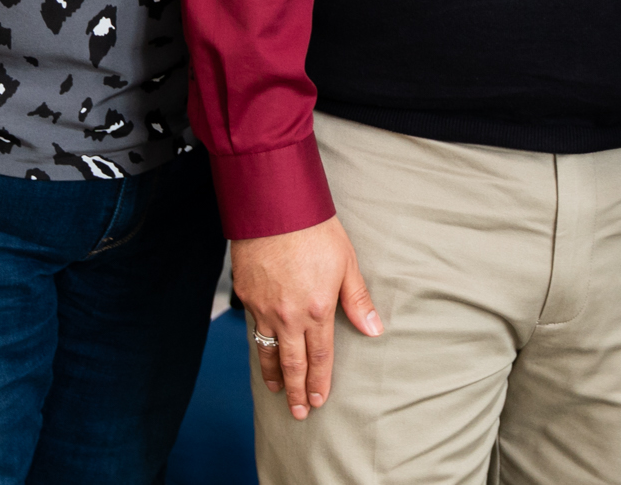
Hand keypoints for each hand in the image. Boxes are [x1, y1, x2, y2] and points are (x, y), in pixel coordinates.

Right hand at [232, 217, 382, 419]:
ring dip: (274, 376)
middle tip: (299, 413)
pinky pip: (253, 328)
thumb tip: (374, 330)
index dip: (320, 383)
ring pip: (267, 352)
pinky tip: (262, 352)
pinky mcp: (246, 296)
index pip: (320, 358)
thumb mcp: (347, 263)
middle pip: (293, 364)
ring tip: (279, 392)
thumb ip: (357, 300)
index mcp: (317, 310)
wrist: (273, 207)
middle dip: (297, 392)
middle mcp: (288, 316)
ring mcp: (263, 308)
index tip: (319, 401)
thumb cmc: (315, 230)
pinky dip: (258, 346)